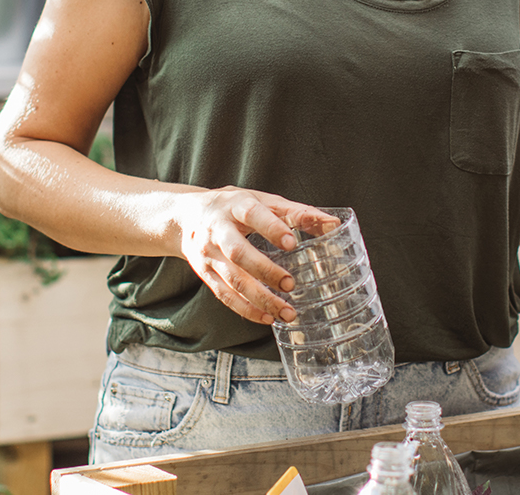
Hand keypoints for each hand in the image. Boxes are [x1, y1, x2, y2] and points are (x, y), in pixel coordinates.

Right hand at [170, 188, 337, 325]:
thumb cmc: (233, 207)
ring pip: (232, 280)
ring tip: (286, 311)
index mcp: (235, 206)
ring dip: (259, 298)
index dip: (271, 228)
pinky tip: (266, 318)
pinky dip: (245, 309)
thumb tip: (334, 225)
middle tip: (290, 284)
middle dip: (264, 270)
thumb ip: (296, 212)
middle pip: (238, 253)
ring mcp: (209, 254)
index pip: (252, 215)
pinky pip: (224, 295)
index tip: (291, 243)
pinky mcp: (206, 274)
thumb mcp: (261, 200)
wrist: (186, 217)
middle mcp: (218, 230)